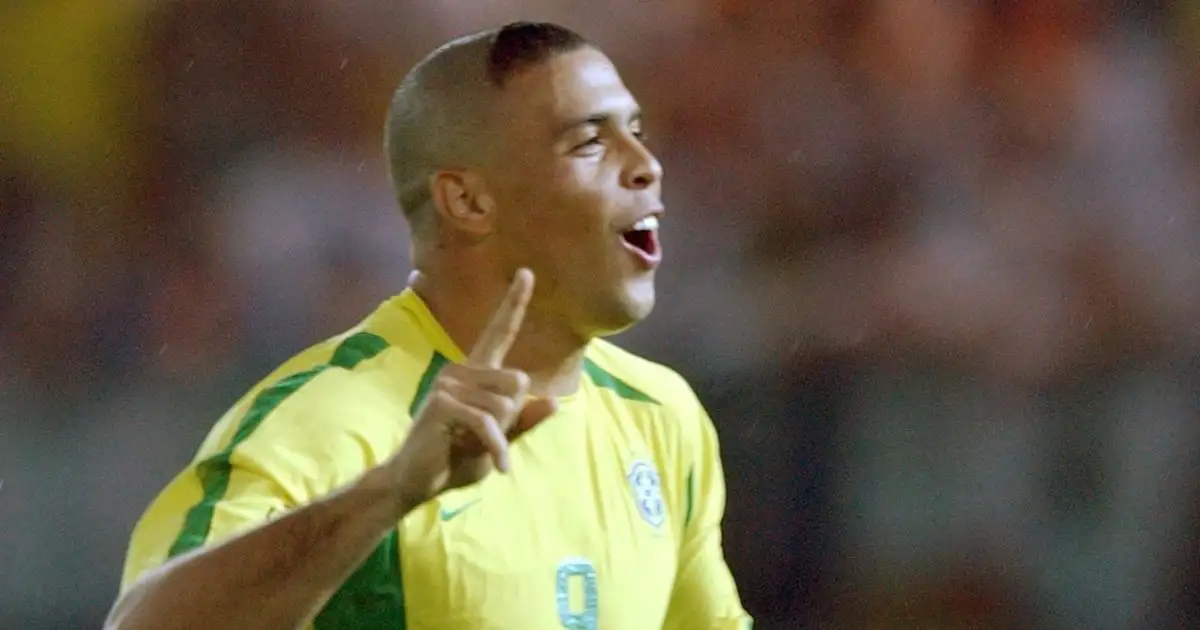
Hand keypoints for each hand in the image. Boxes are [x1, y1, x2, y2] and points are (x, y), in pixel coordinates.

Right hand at [383, 268, 557, 505]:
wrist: (416, 482)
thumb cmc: (456, 460)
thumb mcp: (498, 443)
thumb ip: (523, 424)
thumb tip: (554, 402)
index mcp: (475, 374)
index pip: (500, 332)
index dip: (514, 304)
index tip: (527, 272)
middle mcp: (460, 370)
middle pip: (518, 381)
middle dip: (513, 416)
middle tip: (488, 437)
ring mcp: (448, 384)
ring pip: (506, 404)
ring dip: (501, 434)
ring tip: (473, 445)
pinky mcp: (442, 404)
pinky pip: (487, 421)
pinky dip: (497, 447)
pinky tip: (498, 465)